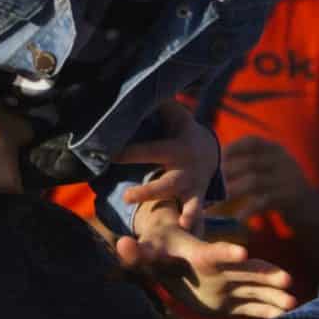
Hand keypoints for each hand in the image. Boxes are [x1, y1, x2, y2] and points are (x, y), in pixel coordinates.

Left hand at [114, 102, 220, 225]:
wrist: (210, 151)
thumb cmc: (180, 131)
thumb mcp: (174, 116)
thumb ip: (160, 105)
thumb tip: (140, 86)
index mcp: (175, 148)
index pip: (147, 151)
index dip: (127, 154)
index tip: (108, 156)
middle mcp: (185, 169)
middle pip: (166, 183)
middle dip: (148, 191)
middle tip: (127, 197)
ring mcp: (193, 186)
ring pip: (184, 201)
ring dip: (184, 212)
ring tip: (181, 224)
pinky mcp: (197, 198)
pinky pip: (196, 211)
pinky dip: (194, 221)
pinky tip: (189, 232)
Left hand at [117, 209, 297, 318]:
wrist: (170, 257)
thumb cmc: (158, 252)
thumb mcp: (146, 252)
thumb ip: (135, 252)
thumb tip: (121, 243)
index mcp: (199, 256)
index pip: (214, 253)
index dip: (227, 252)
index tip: (244, 253)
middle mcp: (219, 269)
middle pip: (244, 271)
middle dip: (265, 275)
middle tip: (287, 280)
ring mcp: (227, 285)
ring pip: (254, 289)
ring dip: (272, 295)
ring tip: (294, 302)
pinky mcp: (228, 301)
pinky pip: (250, 307)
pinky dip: (266, 311)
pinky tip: (285, 317)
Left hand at [220, 135, 311, 218]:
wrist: (311, 209)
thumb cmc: (281, 189)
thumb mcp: (270, 170)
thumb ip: (249, 164)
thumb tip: (215, 167)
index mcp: (276, 149)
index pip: (251, 141)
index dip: (231, 149)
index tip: (215, 161)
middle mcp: (283, 159)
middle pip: (248, 163)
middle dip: (226, 175)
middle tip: (209, 187)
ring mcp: (288, 177)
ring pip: (254, 181)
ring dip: (232, 192)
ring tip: (217, 203)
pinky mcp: (290, 197)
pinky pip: (264, 202)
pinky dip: (248, 210)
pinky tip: (238, 218)